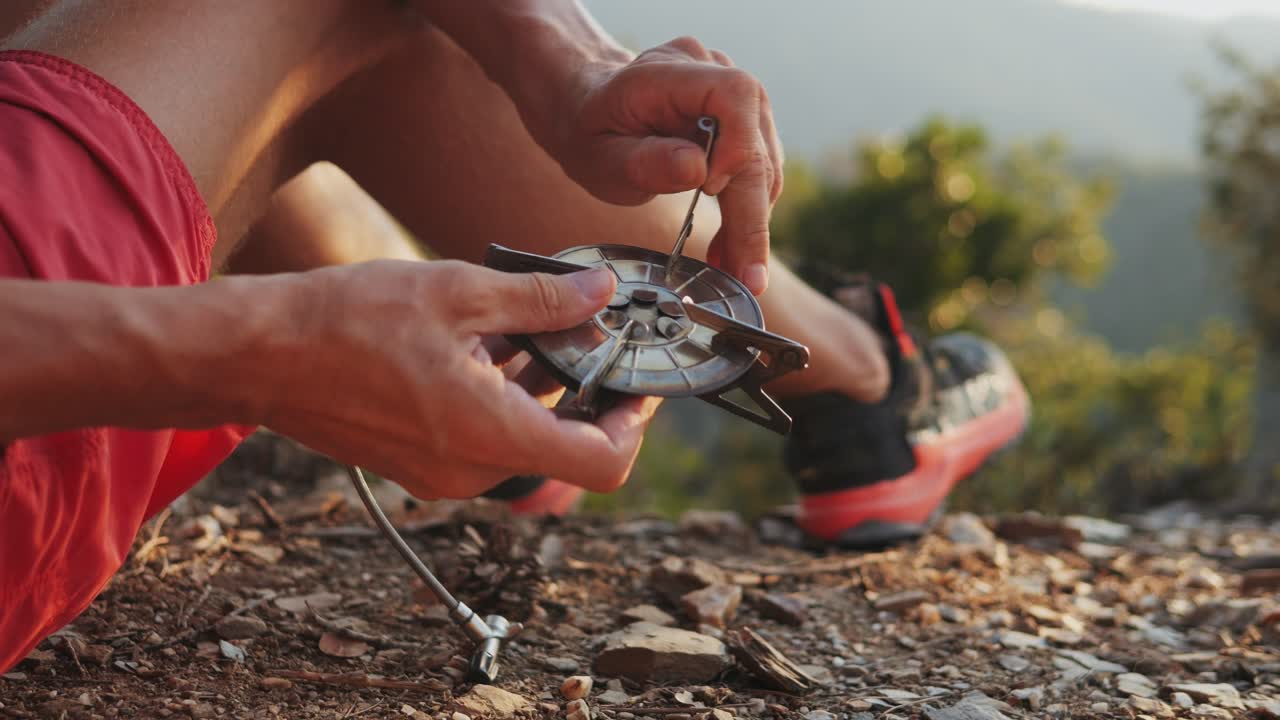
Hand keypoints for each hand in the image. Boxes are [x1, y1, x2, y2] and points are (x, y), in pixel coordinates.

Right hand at [262, 260, 660, 498]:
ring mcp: (442, 475)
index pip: (602, 462)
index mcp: (492, 435)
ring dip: (539, 387)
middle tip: (590, 331)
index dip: (633, 423)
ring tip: (532, 323)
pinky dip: (500, 396)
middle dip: (584, 389)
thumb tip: (601, 294)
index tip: (637, 380)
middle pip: (564, 446)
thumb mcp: (460, 292)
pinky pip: (483, 437)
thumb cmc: (348, 321)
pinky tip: (486, 339)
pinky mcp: (418, 464)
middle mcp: (472, 471)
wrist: (258, 355)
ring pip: (522, 437)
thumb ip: (543, 299)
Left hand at [554, 37, 783, 295]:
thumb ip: (644, 162)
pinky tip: (729, 244)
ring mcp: (730, 90)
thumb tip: (700, 171)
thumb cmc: (590, 133)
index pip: (734, 94)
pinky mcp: (741, 115)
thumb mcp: (599, 157)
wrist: (588, 111)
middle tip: (745, 275)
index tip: (712, 192)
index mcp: (667, 72)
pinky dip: (748, 208)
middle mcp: (710, 70)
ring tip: (730, 265)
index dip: (737, 146)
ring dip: (753, 217)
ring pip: (765, 158)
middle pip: (754, 140)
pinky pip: (758, 164)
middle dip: (751, 212)